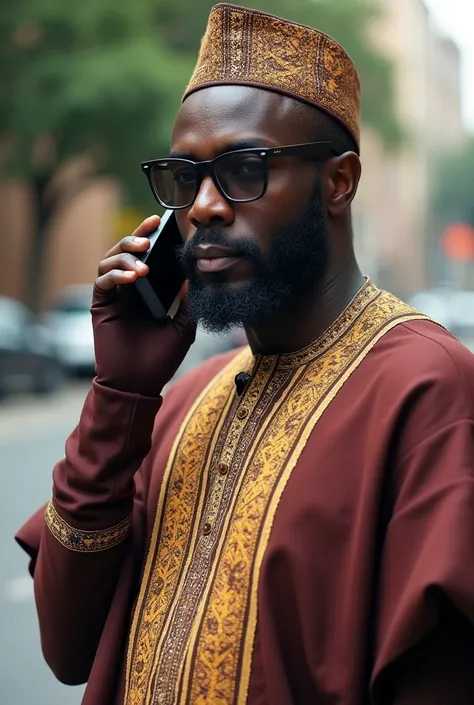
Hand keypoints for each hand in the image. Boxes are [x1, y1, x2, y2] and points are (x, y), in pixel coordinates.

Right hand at [91, 215, 195, 395]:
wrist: (140, 385)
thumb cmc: (160, 359)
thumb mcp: (183, 327)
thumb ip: (189, 302)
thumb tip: (197, 275)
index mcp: (147, 291)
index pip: (146, 256)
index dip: (150, 237)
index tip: (163, 222)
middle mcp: (128, 290)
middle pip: (124, 252)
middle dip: (135, 237)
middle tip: (151, 231)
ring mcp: (113, 297)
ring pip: (109, 260)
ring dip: (125, 254)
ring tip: (143, 258)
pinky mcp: (101, 306)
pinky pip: (102, 281)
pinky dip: (116, 274)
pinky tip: (133, 277)